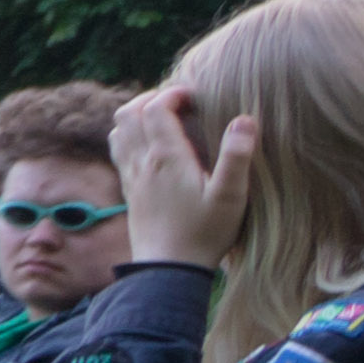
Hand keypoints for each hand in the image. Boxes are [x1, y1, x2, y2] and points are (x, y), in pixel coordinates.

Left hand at [115, 84, 263, 271]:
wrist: (168, 268)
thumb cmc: (204, 233)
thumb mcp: (230, 196)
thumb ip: (237, 157)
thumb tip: (245, 119)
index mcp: (166, 158)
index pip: (155, 108)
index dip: (173, 94)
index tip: (196, 97)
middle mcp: (142, 162)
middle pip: (128, 113)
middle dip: (151, 98)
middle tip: (180, 103)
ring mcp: (131, 176)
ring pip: (119, 130)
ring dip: (137, 115)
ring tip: (166, 118)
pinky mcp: (129, 190)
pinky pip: (119, 151)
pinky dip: (130, 135)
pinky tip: (152, 145)